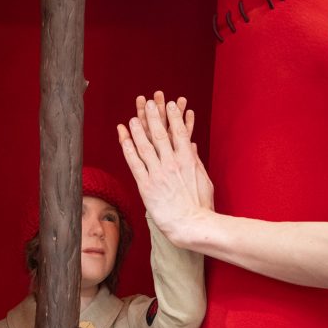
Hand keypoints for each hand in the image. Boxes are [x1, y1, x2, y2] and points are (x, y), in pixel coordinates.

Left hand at [117, 95, 213, 243]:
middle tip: (148, 102)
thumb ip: (195, 161)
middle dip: (153, 116)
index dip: (173, 116)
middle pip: (160, 134)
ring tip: (132, 118)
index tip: (169, 104)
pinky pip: (134, 163)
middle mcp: (171, 163)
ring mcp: (158, 174)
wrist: (191, 224)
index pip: (179, 132)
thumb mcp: (204, 179)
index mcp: (188, 160)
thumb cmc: (200, 205)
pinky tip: (123, 137)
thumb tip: (191, 146)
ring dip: (137, 130)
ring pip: (144, 146)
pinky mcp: (146, 186)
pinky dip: (127, 148)